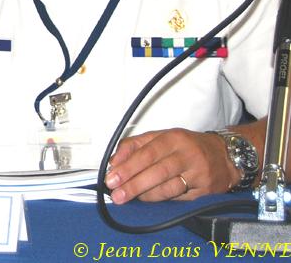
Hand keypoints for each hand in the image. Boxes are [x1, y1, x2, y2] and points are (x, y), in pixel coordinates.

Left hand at [105, 128, 237, 202]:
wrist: (225, 155)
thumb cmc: (185, 146)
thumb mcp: (160, 137)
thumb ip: (134, 146)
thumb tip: (113, 162)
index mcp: (173, 138)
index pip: (147, 153)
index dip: (128, 167)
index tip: (111, 178)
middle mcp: (188, 155)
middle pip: (158, 172)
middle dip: (134, 185)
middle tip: (117, 194)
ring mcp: (199, 174)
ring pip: (168, 188)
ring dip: (145, 194)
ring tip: (129, 197)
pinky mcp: (207, 191)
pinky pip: (180, 198)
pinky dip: (162, 199)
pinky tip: (149, 199)